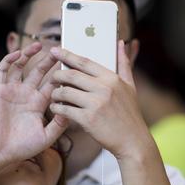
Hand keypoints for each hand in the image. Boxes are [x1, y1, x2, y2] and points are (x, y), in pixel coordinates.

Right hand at [0, 42, 66, 166]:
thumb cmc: (22, 147)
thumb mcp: (46, 137)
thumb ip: (60, 124)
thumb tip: (73, 109)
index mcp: (39, 104)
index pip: (53, 84)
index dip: (61, 74)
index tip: (71, 64)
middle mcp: (26, 95)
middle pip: (39, 72)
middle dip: (49, 61)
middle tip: (59, 49)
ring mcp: (12, 91)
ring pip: (21, 67)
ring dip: (28, 55)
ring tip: (38, 46)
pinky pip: (2, 71)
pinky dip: (8, 61)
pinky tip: (17, 54)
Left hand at [48, 41, 151, 159]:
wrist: (133, 141)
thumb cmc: (130, 114)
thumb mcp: (130, 86)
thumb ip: (124, 64)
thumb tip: (121, 43)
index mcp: (112, 78)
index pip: (85, 62)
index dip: (67, 55)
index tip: (55, 51)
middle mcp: (104, 88)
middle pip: (72, 75)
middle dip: (57, 75)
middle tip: (51, 77)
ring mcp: (96, 104)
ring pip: (66, 92)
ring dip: (55, 93)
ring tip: (54, 95)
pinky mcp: (88, 119)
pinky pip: (65, 109)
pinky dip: (57, 108)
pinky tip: (56, 108)